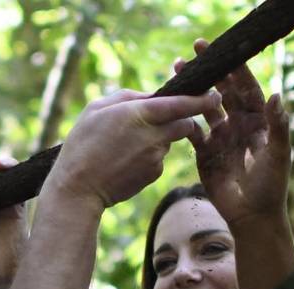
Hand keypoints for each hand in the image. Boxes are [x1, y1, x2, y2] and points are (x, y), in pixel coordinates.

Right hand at [47, 87, 222, 213]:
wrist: (78, 189)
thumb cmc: (81, 144)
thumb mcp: (96, 109)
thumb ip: (128, 97)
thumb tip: (152, 96)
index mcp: (140, 113)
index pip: (184, 104)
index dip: (203, 99)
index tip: (215, 94)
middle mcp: (154, 136)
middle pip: (186, 123)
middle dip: (182, 118)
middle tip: (163, 117)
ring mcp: (156, 157)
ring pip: (170, 140)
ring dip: (158, 137)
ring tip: (127, 144)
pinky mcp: (154, 174)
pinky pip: (159, 157)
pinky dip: (148, 155)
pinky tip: (125, 160)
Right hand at [187, 39, 290, 231]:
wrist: (251, 217)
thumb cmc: (270, 188)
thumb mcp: (278, 156)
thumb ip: (278, 127)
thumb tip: (276, 95)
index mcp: (258, 122)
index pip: (246, 89)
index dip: (236, 69)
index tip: (223, 51)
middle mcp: (238, 126)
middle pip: (223, 93)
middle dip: (210, 73)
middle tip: (194, 52)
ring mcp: (220, 139)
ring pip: (204, 108)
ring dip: (193, 92)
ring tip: (178, 74)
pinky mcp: (205, 154)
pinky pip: (192, 133)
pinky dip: (183, 121)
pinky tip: (172, 108)